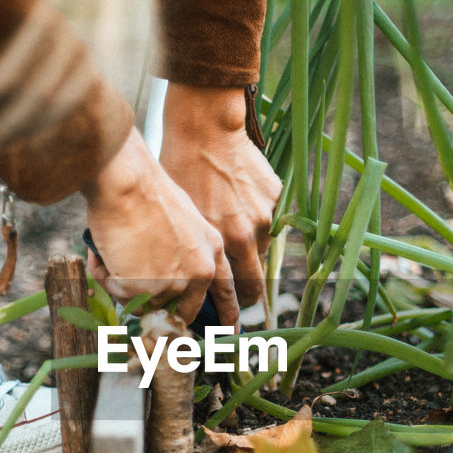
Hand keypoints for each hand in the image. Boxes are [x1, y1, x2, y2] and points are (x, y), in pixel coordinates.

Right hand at [81, 128, 239, 328]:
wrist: (126, 180)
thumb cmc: (145, 190)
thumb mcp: (183, 220)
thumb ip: (186, 251)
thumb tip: (169, 278)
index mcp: (214, 249)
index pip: (227, 293)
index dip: (227, 315)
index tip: (229, 332)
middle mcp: (200, 271)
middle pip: (182, 312)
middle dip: (159, 309)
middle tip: (141, 301)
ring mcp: (175, 283)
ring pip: (145, 304)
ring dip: (126, 286)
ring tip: (116, 250)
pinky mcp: (148, 289)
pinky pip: (120, 296)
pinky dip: (107, 277)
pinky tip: (106, 250)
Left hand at [159, 83, 281, 307]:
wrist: (204, 129)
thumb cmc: (179, 172)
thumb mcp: (179, 219)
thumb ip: (193, 250)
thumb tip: (192, 281)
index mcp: (221, 244)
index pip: (236, 293)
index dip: (234, 311)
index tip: (233, 322)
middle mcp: (247, 234)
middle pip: (256, 282)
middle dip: (249, 298)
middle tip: (243, 305)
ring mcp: (264, 213)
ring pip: (259, 244)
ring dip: (246, 245)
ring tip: (227, 230)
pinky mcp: (273, 194)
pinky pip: (264, 214)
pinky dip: (250, 212)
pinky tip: (233, 196)